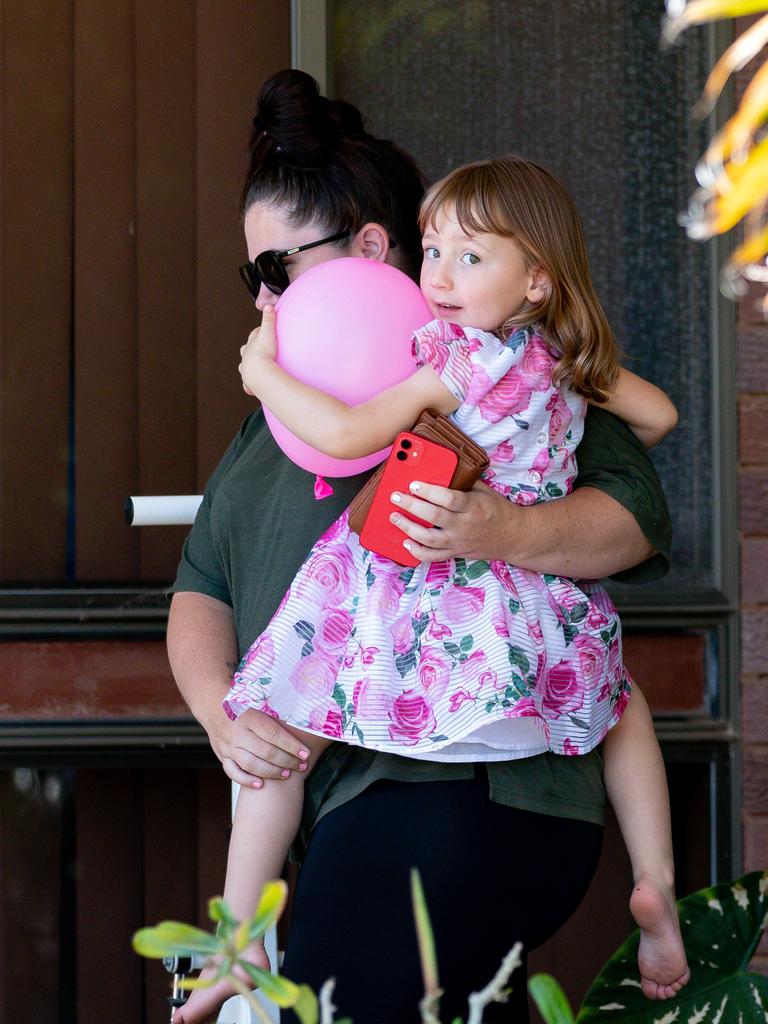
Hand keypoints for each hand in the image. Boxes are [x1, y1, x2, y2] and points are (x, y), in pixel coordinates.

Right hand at [207, 707, 309, 787]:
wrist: (213, 705)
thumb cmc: (244, 704)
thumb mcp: (258, 702)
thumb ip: (275, 714)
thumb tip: (304, 721)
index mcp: (249, 716)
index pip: (274, 734)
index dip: (292, 746)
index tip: (306, 753)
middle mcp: (237, 732)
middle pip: (265, 752)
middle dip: (287, 761)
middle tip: (301, 766)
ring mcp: (228, 745)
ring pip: (251, 764)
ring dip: (271, 772)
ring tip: (287, 774)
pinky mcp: (222, 755)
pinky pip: (232, 772)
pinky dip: (246, 780)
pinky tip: (261, 784)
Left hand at [239, 304, 276, 395]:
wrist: (259, 373)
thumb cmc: (264, 353)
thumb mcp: (268, 334)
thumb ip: (269, 319)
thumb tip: (269, 304)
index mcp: (251, 345)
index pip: (254, 336)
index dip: (258, 332)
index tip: (262, 331)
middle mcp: (246, 357)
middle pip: (246, 350)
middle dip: (249, 349)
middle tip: (256, 349)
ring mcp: (246, 370)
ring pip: (244, 366)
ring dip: (247, 366)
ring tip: (252, 368)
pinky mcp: (249, 382)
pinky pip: (248, 385)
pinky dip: (249, 386)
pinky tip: (251, 389)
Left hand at [388, 479, 518, 562]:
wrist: (513, 537)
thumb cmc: (497, 510)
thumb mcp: (485, 491)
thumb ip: (464, 482)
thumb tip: (442, 469)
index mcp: (472, 507)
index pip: (448, 499)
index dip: (429, 491)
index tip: (413, 484)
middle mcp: (464, 525)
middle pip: (433, 517)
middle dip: (411, 506)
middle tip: (395, 497)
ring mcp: (458, 542)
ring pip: (429, 538)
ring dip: (408, 528)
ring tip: (394, 517)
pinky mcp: (456, 553)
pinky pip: (433, 557)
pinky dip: (417, 552)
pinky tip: (406, 542)